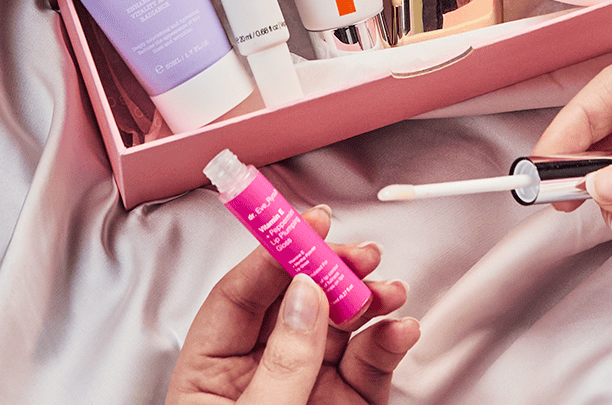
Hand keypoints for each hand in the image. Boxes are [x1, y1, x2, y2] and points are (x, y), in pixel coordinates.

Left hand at [165, 205, 419, 403]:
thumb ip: (283, 362)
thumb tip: (307, 297)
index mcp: (212, 374)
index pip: (240, 293)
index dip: (273, 252)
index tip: (305, 222)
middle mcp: (260, 374)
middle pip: (295, 300)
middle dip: (330, 269)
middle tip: (356, 253)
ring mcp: (307, 391)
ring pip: (339, 326)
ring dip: (367, 299)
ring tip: (387, 288)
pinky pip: (368, 367)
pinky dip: (388, 342)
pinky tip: (399, 329)